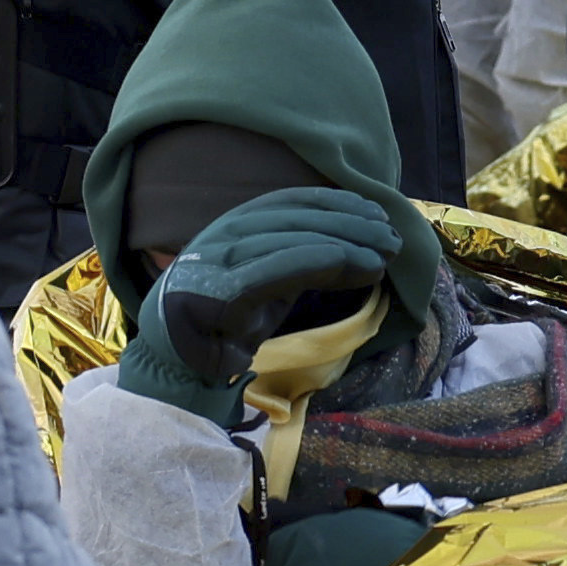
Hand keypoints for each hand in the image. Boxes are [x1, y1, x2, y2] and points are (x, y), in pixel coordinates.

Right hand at [139, 194, 391, 395]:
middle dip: (351, 223)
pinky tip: (351, 263)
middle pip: (297, 216)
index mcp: (234, 226)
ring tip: (383, 256)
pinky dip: (318, 260)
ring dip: (345, 243)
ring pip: (292, 238)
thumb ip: (300, 262)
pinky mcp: (219, 290)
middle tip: (392, 238)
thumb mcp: (267, 284)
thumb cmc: (223, 324)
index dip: (339, 203)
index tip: (378, 214)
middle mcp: (224, 233)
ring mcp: (218, 259)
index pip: (292, 202)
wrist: (174, 364)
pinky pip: (276, 268)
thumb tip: (359, 252)